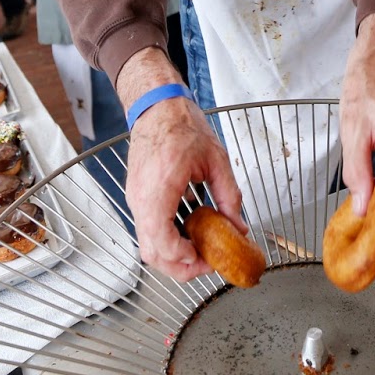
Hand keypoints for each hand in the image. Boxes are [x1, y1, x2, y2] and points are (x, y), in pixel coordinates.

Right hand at [117, 47, 243, 280]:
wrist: (157, 108)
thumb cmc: (182, 126)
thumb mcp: (216, 160)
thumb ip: (229, 196)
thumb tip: (239, 227)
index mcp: (161, 187)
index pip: (161, 240)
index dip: (183, 258)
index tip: (205, 259)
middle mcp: (141, 197)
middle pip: (151, 252)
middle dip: (179, 267)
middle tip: (205, 263)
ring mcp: (135, 199)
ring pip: (146, 245)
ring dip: (172, 256)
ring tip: (199, 250)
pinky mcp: (136, 198)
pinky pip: (147, 230)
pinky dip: (165, 241)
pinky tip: (187, 232)